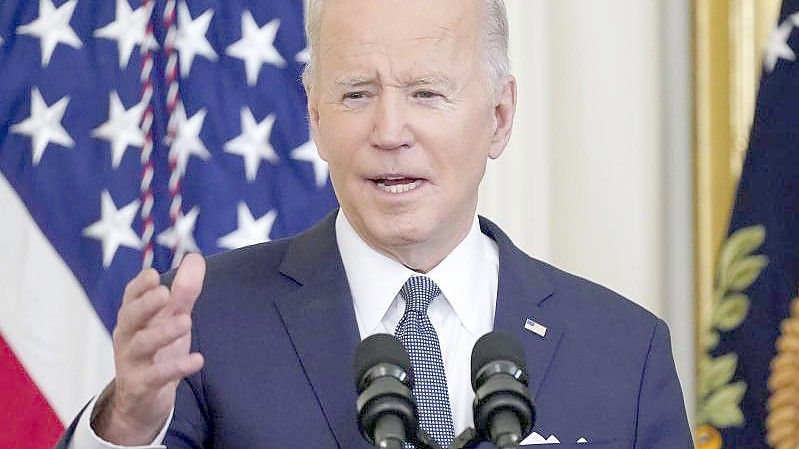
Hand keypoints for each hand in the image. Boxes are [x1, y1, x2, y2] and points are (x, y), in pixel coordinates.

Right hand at [92, 253, 205, 444]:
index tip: (152, 274)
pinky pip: (157, 376)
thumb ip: (184, 291)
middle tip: (164, 293)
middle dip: (145, 305)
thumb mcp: (171, 319)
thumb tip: (195, 257)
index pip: (131, 297)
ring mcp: (132, 362)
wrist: (141, 401)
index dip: (139, 286)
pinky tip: (197, 360)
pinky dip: (177, 367)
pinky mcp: (141, 385)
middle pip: (130, 317)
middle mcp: (129, 337)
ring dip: (164, 332)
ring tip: (186, 322)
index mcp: (134, 318)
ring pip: (143, 344)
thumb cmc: (157, 351)